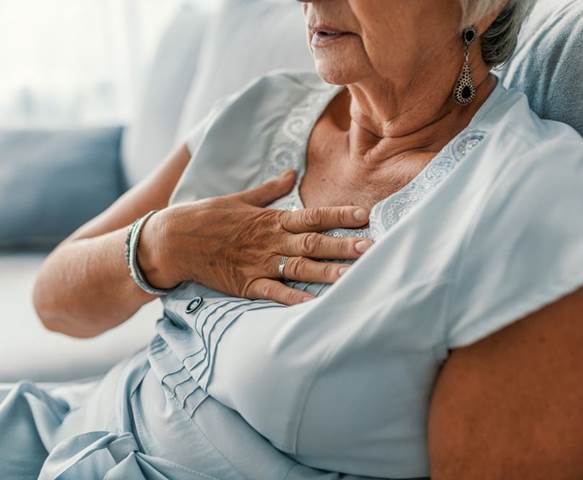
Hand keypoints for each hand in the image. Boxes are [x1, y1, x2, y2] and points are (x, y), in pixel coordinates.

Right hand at [139, 170, 372, 304]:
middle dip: (344, 245)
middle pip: (313, 244)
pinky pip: (274, 294)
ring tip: (353, 276)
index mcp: (271, 219)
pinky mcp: (246, 285)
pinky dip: (294, 300)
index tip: (365, 216)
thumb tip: (291, 173)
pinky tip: (315, 305)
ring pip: (299, 269)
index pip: (313, 216)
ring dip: (327, 273)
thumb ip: (270, 190)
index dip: (340, 215)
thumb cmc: (208, 216)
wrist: (174, 240)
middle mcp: (270, 241)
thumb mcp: (240, 198)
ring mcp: (259, 264)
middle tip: (372, 248)